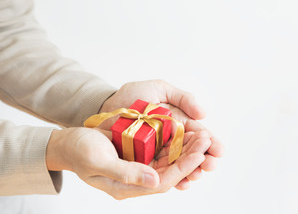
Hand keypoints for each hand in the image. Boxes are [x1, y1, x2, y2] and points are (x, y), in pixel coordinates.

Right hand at [46, 127, 209, 199]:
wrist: (69, 143)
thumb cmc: (80, 152)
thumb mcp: (99, 162)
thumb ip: (127, 173)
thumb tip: (156, 181)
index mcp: (127, 187)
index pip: (163, 181)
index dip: (183, 168)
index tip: (199, 152)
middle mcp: (136, 179)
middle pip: (170, 171)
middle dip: (190, 156)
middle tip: (207, 139)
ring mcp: (138, 167)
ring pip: (168, 161)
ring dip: (184, 149)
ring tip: (201, 135)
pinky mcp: (138, 155)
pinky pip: (160, 152)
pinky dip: (173, 143)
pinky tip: (184, 133)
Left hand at [99, 80, 223, 189]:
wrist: (107, 105)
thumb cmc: (133, 94)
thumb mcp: (160, 89)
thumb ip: (183, 98)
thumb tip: (203, 113)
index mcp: (179, 122)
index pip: (198, 134)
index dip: (210, 142)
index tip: (219, 149)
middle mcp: (171, 139)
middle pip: (192, 152)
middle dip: (204, 160)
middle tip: (211, 164)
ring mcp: (159, 151)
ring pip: (179, 165)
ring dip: (191, 172)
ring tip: (197, 175)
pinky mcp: (145, 161)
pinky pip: (161, 172)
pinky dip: (173, 179)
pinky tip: (181, 183)